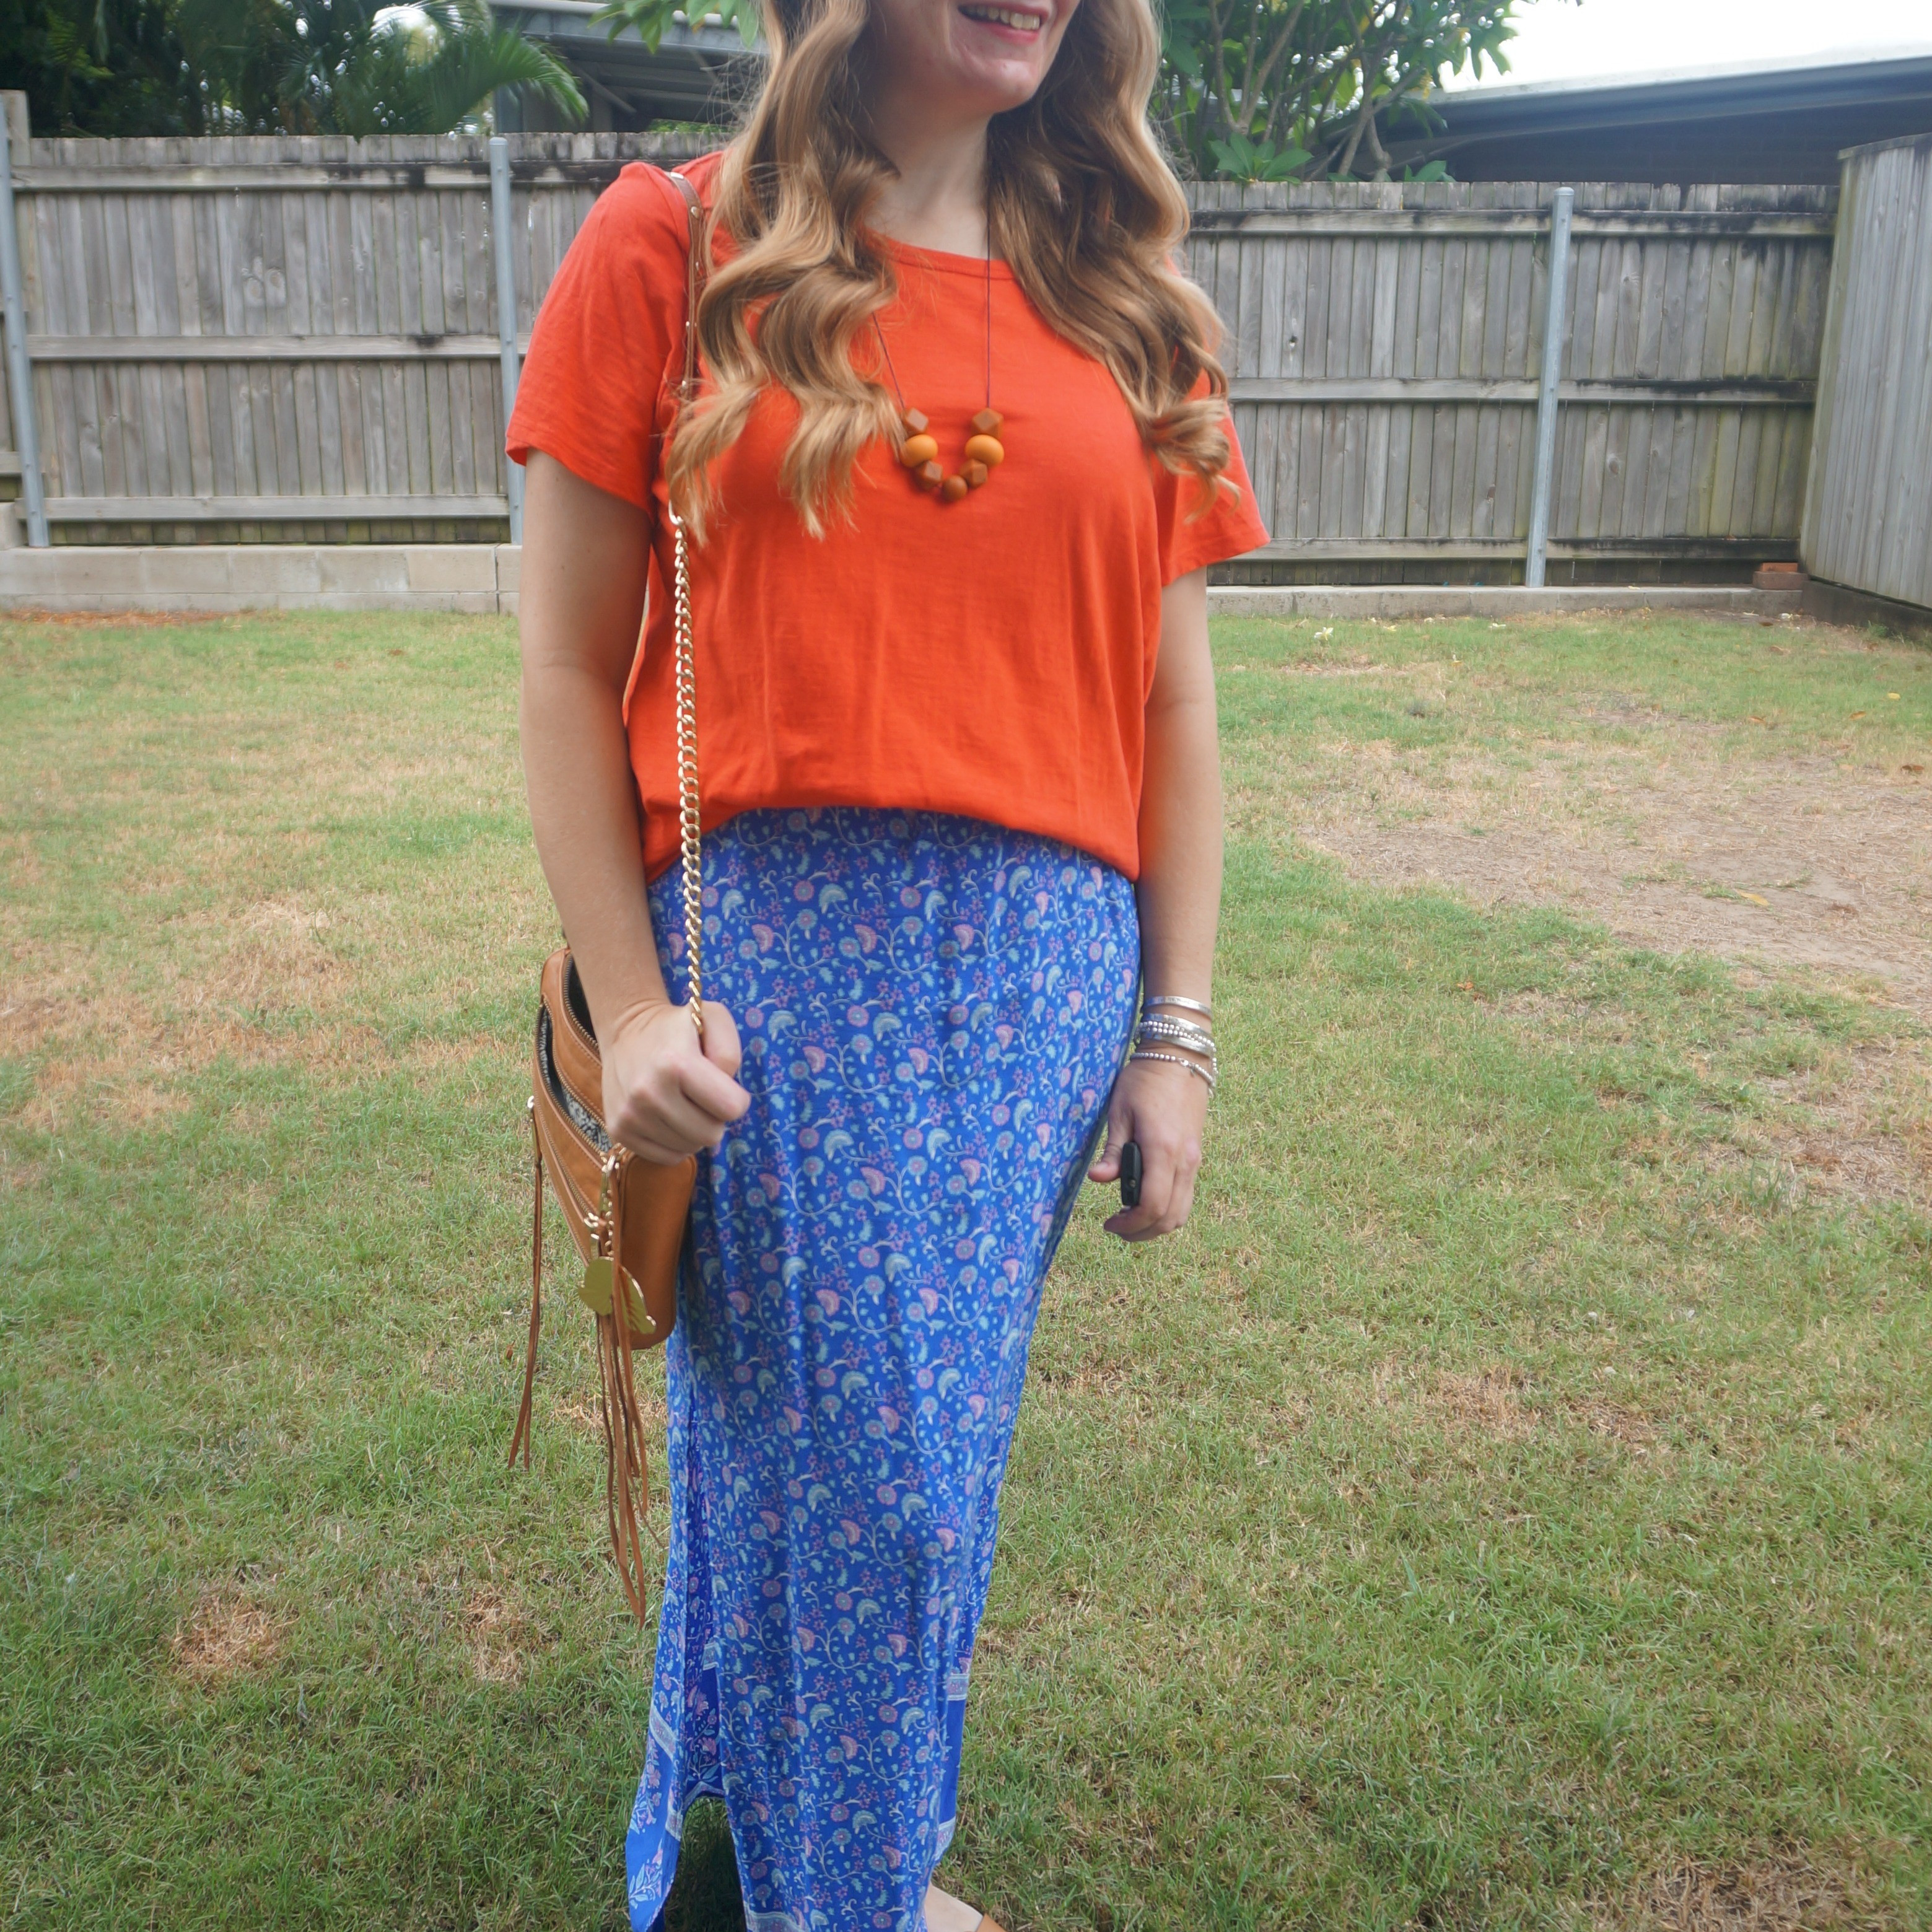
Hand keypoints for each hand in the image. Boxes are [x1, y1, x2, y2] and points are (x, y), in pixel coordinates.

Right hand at [600, 998, 748, 1164]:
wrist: (625, 1031)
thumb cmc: (677, 1027)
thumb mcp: (714, 1020)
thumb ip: (730, 1053)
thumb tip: (727, 1094)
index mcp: (676, 1064)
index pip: (732, 1109)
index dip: (735, 1098)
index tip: (723, 1085)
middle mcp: (648, 1093)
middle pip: (711, 1135)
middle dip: (714, 1117)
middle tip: (701, 1096)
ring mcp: (630, 1116)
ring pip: (689, 1149)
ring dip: (693, 1130)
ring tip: (682, 1103)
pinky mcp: (619, 1132)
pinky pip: (667, 1157)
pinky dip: (674, 1142)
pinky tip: (667, 1117)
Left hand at [1087, 1053, 1206, 1240]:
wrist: (1180, 1057)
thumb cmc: (1144, 1081)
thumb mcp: (1120, 1111)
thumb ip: (1112, 1151)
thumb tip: (1098, 1179)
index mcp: (1163, 1150)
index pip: (1153, 1206)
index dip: (1131, 1224)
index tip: (1109, 1224)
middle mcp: (1185, 1161)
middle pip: (1172, 1218)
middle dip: (1143, 1232)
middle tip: (1117, 1227)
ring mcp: (1194, 1160)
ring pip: (1183, 1211)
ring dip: (1157, 1223)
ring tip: (1130, 1218)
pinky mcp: (1196, 1156)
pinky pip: (1186, 1195)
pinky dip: (1167, 1208)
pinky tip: (1145, 1199)